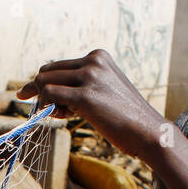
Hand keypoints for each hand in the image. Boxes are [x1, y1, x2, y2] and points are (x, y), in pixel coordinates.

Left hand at [17, 50, 166, 159]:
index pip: (58, 66)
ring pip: (44, 81)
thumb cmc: (126, 117)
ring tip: (63, 115)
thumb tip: (52, 92)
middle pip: (47, 72)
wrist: (148, 132)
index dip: (46, 83)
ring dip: (45, 101)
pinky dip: (47, 107)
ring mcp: (89, 76)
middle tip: (47, 110)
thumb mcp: (105, 91)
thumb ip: (84, 85)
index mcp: (98, 56)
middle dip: (39, 91)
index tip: (42, 99)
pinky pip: (49, 95)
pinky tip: (62, 116)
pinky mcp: (85, 95)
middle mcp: (93, 61)